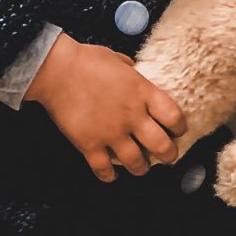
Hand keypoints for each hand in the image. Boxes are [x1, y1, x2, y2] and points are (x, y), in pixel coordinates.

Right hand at [25, 33, 187, 181]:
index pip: (174, 117)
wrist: (56, 70)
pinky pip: (104, 169)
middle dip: (169, 156)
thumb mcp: (118, 59)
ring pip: (137, 163)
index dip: (180, 128)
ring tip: (142, 167)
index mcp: (142, 93)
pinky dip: (109, 176)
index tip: (178, 131)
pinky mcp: (89, 144)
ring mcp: (111, 132)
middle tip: (168, 157)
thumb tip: (134, 71)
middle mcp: (132, 116)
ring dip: (142, 168)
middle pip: (162, 146)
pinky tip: (112, 175)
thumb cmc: (85, 59)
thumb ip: (131, 71)